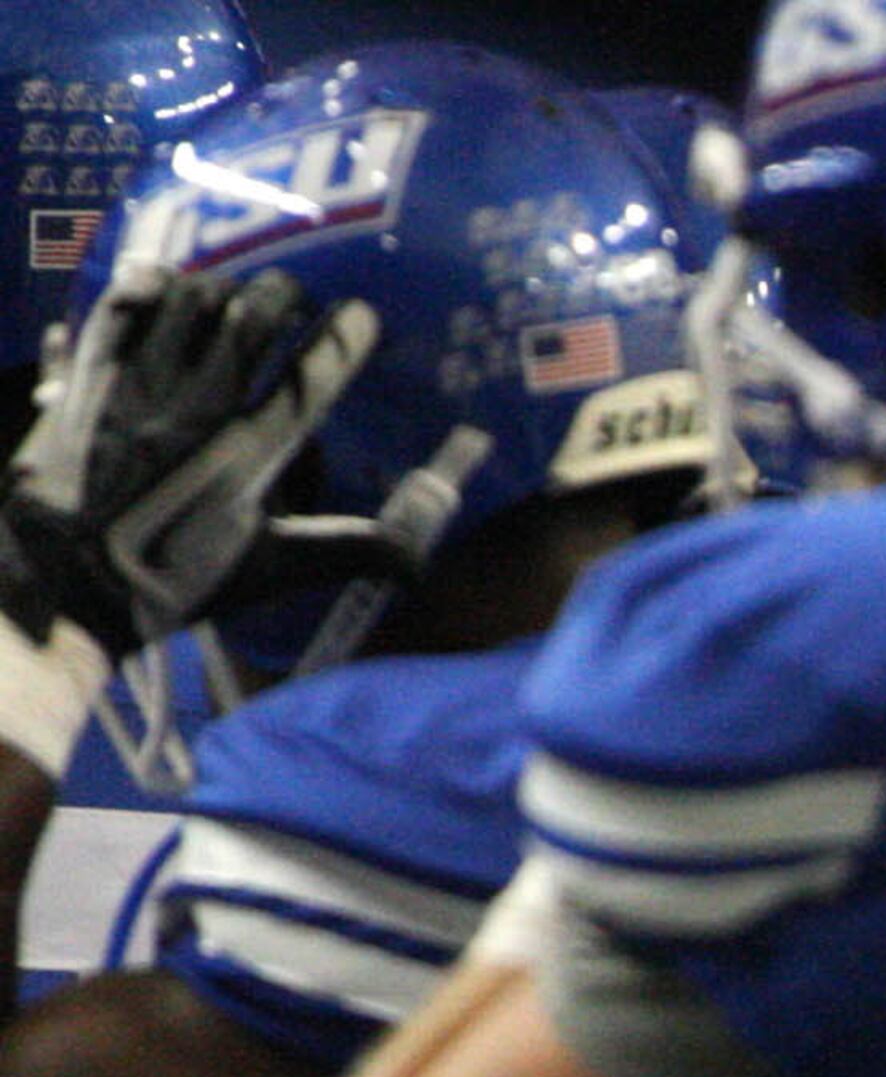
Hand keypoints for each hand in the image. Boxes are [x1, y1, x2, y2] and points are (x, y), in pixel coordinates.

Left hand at [7, 260, 383, 650]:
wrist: (61, 582)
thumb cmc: (172, 580)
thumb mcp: (269, 571)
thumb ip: (348, 553)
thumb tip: (425, 561)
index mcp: (245, 459)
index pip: (308, 380)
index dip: (344, 338)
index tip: (363, 314)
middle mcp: (192, 411)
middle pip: (249, 319)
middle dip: (285, 294)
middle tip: (297, 297)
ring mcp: (133, 388)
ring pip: (185, 302)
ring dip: (221, 286)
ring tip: (233, 292)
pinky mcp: (86, 378)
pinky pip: (119, 308)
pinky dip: (147, 287)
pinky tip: (165, 287)